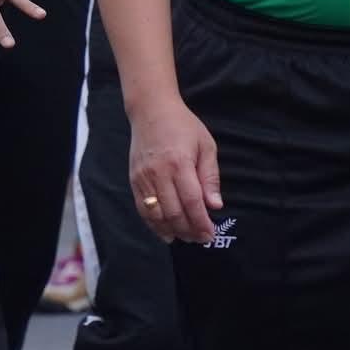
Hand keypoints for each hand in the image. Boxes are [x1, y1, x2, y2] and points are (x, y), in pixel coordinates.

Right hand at [128, 94, 221, 242]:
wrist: (151, 110)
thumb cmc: (183, 126)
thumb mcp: (206, 145)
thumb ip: (210, 177)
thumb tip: (215, 205)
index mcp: (180, 163)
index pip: (192, 202)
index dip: (201, 223)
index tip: (210, 234)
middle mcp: (159, 172)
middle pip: (174, 212)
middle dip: (189, 231)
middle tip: (201, 238)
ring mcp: (143, 177)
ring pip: (156, 215)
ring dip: (172, 231)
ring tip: (185, 237)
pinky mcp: (134, 180)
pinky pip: (142, 209)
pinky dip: (154, 225)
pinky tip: (165, 232)